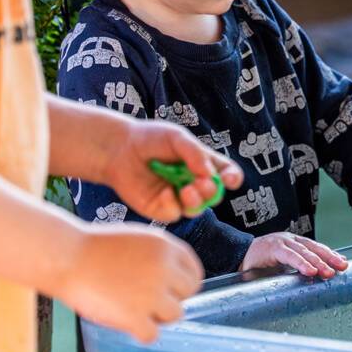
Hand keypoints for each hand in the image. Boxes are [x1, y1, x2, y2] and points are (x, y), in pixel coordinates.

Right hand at [57, 225, 202, 343]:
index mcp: (166, 247)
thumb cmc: (93, 247)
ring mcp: (151, 294)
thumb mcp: (136, 239)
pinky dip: (140, 333)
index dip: (182, 283)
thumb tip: (175, 278)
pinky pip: (152, 335)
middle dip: (171, 298)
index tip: (169, 290)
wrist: (66, 257)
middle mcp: (164, 269)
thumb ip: (159, 256)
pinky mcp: (135, 317)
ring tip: (135, 310)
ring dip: (157, 316)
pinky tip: (126, 323)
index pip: (194, 272)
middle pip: (188, 294)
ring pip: (175, 315)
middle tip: (148, 300)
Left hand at [106, 119, 242, 221]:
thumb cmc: (150, 138)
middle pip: (214, 194)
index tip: (230, 179)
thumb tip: (211, 174)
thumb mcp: (176, 137)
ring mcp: (178, 197)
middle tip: (200, 184)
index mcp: (203, 163)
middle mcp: (194, 182)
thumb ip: (195, 153)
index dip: (232, 178)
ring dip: (196, 201)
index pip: (226, 173)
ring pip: (197, 208)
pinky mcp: (161, 208)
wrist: (118, 149)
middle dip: (212, 191)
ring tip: (186, 190)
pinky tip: (162, 193)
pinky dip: (171, 205)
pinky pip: (174, 214)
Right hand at [242, 232, 348, 277]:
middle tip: (342, 267)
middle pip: (314, 248)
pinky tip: (310, 271)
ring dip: (318, 263)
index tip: (343, 264)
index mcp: (294, 243)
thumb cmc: (261, 262)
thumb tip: (320, 275)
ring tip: (328, 272)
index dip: (330, 255)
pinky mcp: (273, 248)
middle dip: (329, 258)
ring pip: (304, 252)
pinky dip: (301, 264)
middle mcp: (290, 240)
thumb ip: (299, 267)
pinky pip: (290, 256)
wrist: (238, 256)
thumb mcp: (284, 265)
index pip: (317, 247)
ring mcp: (282, 242)